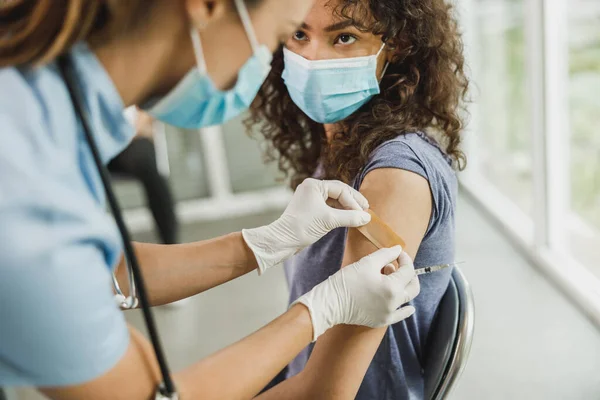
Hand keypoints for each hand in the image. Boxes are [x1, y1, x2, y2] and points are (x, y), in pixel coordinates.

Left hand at [242, 178, 371, 273]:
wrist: (283, 240)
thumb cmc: (302, 227)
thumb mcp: (329, 220)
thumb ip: (350, 217)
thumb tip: (367, 217)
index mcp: (314, 185)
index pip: (340, 189)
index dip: (353, 201)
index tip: (363, 212)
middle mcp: (311, 188)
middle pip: (338, 192)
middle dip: (352, 201)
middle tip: (366, 209)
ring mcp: (310, 198)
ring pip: (334, 200)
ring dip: (347, 207)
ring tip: (359, 215)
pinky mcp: (310, 209)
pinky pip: (329, 207)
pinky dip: (339, 212)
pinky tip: (348, 218)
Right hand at [293, 246, 419, 340]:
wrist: (331, 302)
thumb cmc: (347, 281)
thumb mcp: (368, 262)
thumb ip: (386, 254)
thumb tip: (398, 249)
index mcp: (392, 287)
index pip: (408, 271)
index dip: (404, 259)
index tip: (398, 253)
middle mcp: (394, 303)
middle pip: (413, 286)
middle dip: (409, 273)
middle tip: (399, 265)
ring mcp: (389, 314)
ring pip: (406, 299)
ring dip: (403, 286)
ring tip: (389, 277)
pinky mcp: (382, 321)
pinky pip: (399, 315)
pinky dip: (405, 310)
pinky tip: (409, 308)